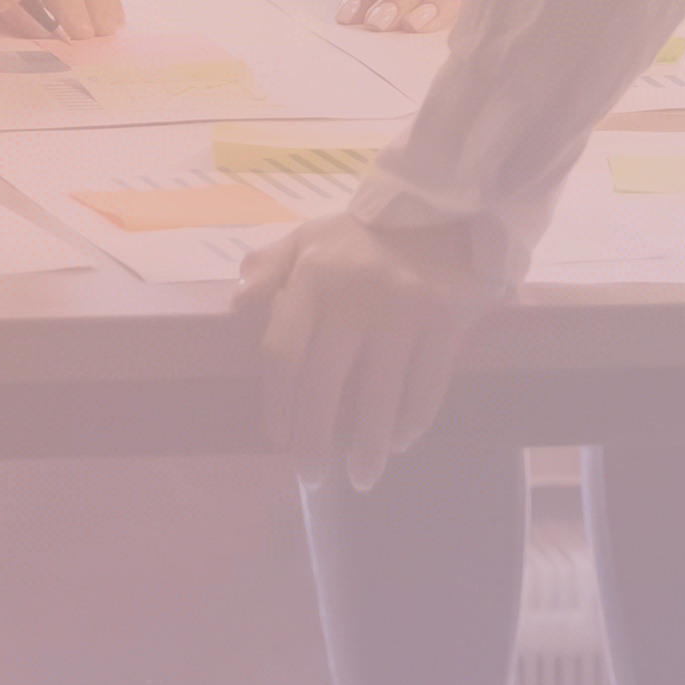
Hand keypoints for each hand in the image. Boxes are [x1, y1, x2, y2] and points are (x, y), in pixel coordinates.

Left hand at [236, 205, 501, 489]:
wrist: (448, 206)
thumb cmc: (366, 235)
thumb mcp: (310, 237)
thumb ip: (268, 266)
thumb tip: (236, 304)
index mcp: (314, 274)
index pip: (283, 351)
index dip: (276, 403)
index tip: (276, 438)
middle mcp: (356, 295)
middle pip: (324, 387)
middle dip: (314, 442)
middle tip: (312, 477)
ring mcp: (405, 309)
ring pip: (379, 399)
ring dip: (368, 449)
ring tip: (361, 478)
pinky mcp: (448, 320)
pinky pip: (426, 388)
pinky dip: (412, 423)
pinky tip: (401, 441)